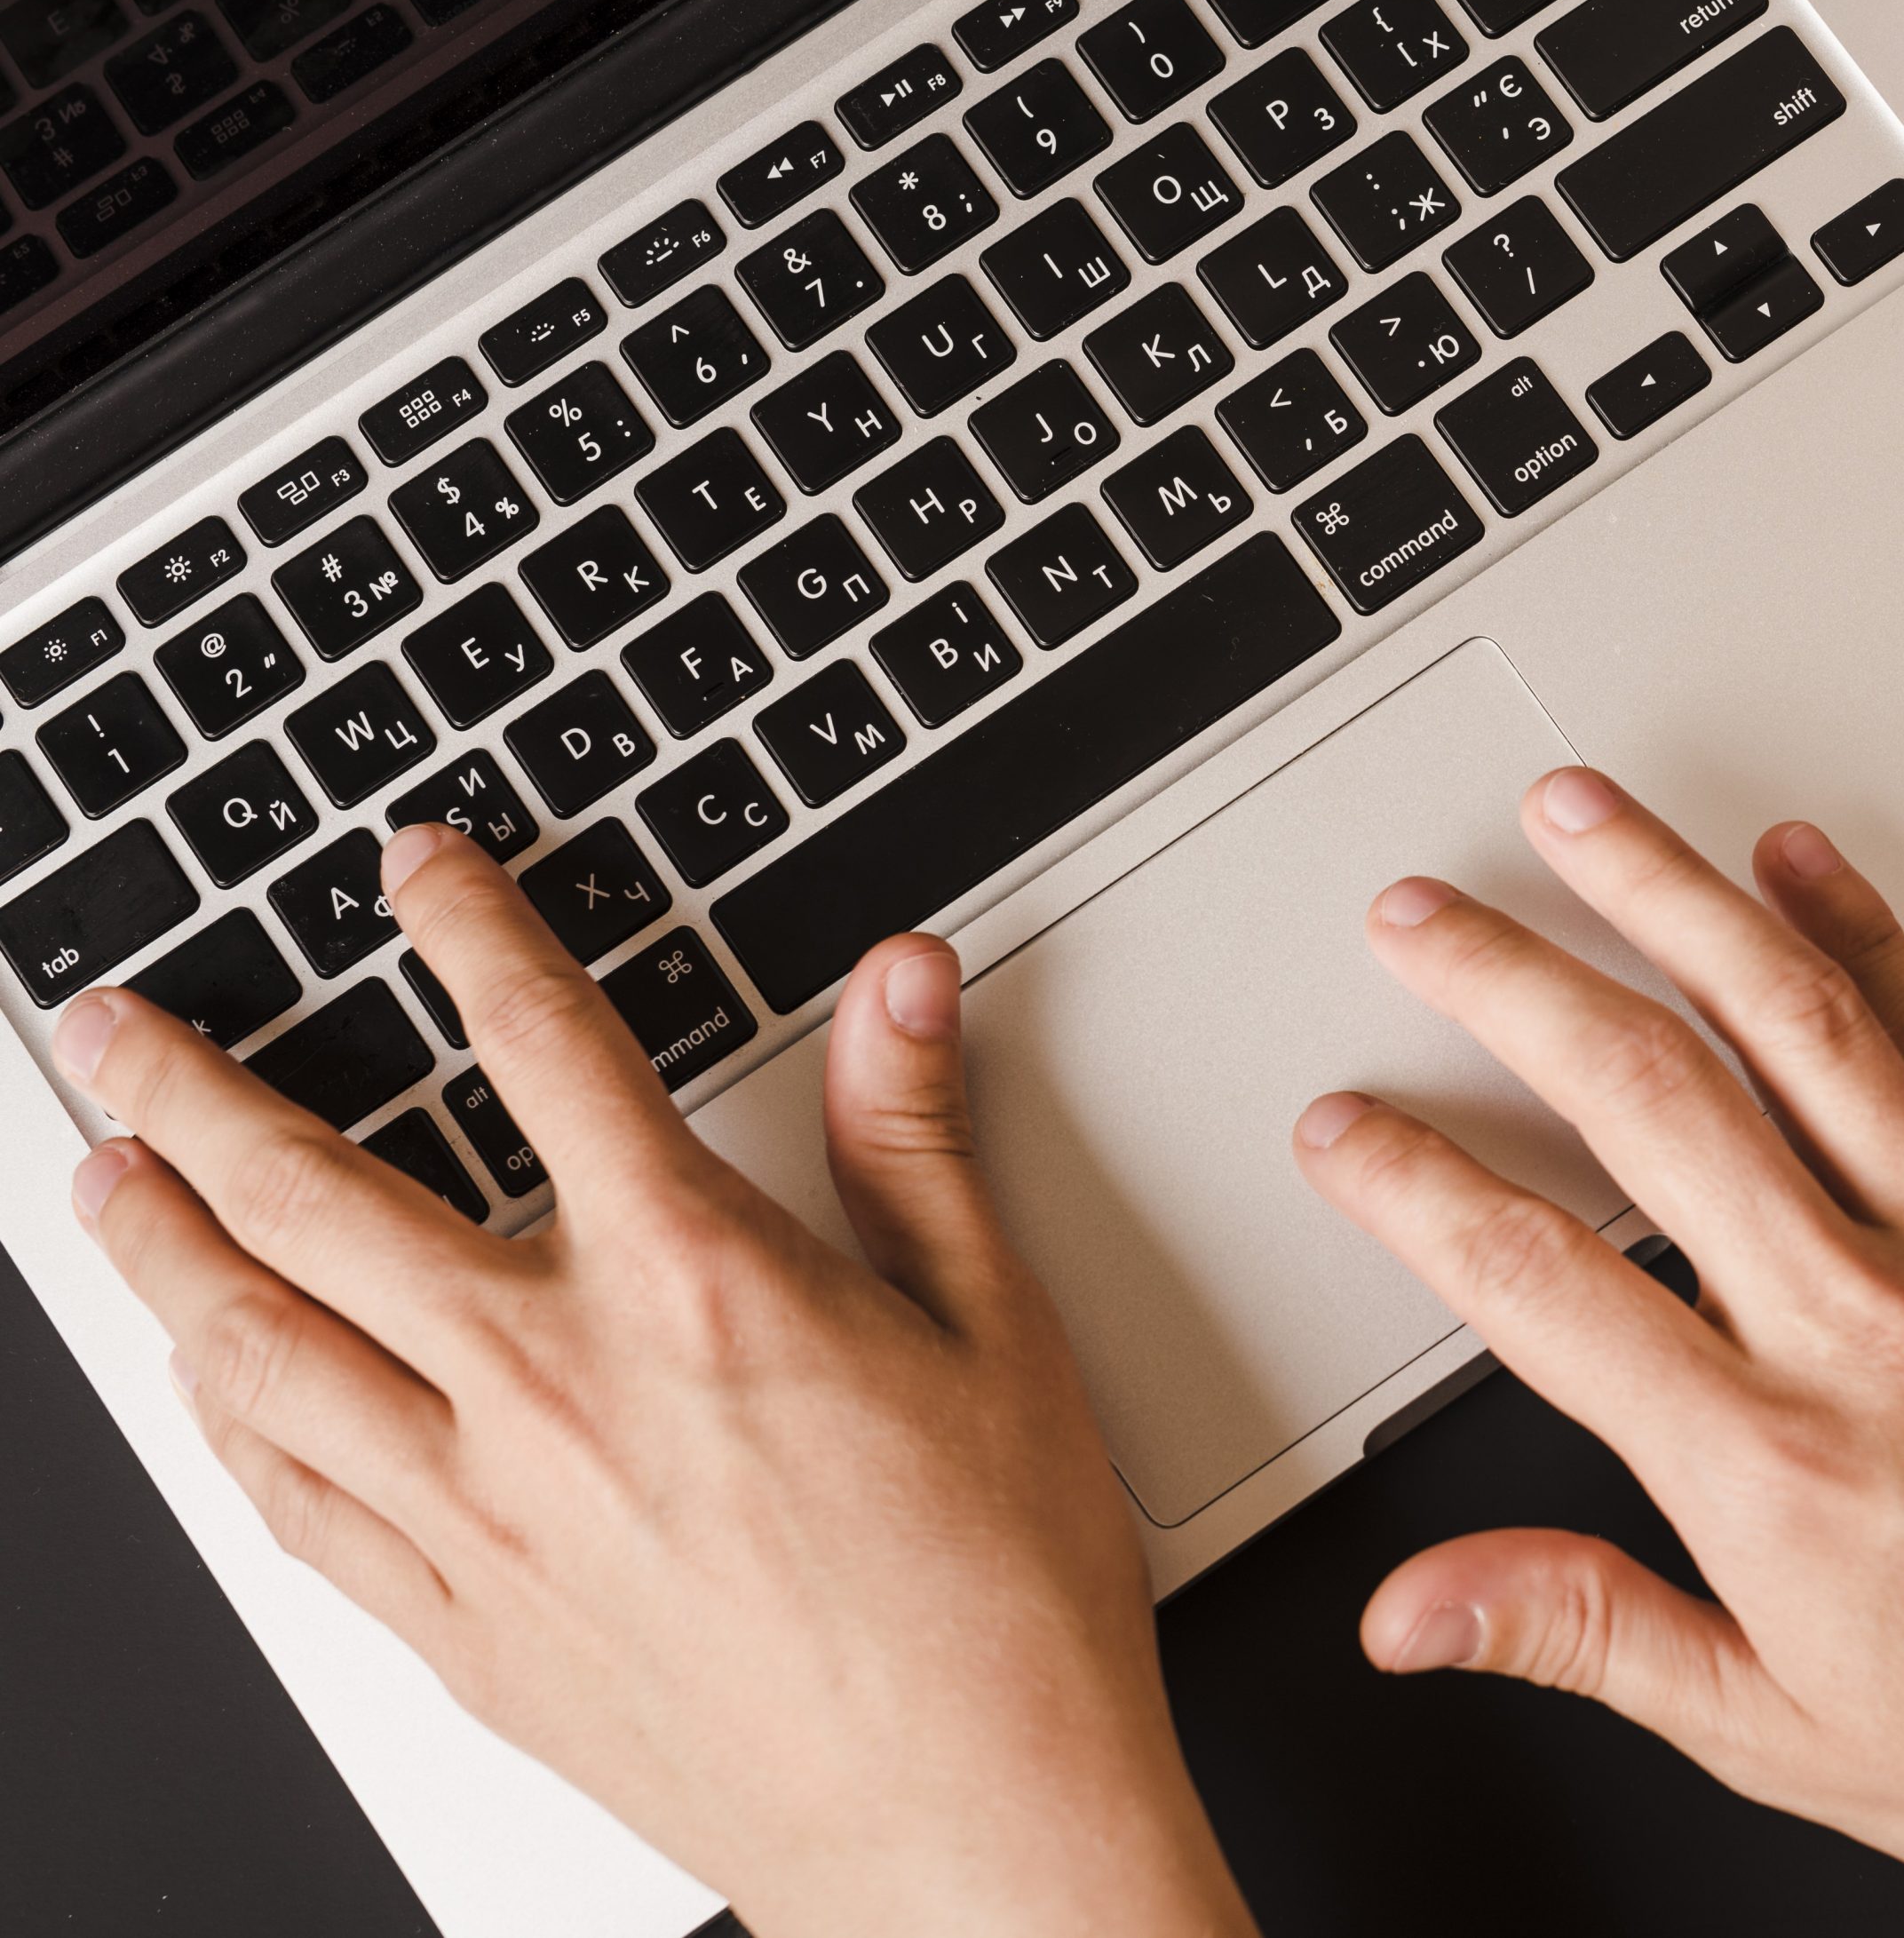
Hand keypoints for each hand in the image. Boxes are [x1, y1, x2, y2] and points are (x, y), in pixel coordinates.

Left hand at [53, 825, 1255, 1937]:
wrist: (968, 1832)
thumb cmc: (992, 1594)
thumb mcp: (994, 1327)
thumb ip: (911, 1135)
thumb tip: (896, 989)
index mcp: (692, 1287)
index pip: (545, 1051)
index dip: (471, 932)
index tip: (418, 874)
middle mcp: (556, 1391)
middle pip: (318, 1198)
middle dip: (193, 1090)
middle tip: (113, 1028)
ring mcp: (488, 1523)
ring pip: (259, 1352)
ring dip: (159, 1250)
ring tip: (105, 1182)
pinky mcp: (469, 1637)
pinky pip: (294, 1509)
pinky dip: (223, 1423)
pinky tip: (203, 1387)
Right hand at [1294, 768, 1903, 1937]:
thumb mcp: (1782, 1735)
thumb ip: (1582, 1632)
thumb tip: (1423, 1611)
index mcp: (1768, 1459)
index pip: (1534, 1279)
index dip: (1413, 1188)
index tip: (1344, 1130)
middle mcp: (1859, 1322)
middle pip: (1643, 1097)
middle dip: (1504, 981)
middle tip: (1418, 918)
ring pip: (1790, 1025)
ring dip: (1668, 898)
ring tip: (1581, 820)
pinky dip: (1869, 936)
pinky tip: (1801, 862)